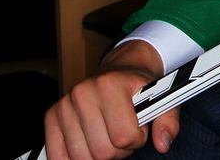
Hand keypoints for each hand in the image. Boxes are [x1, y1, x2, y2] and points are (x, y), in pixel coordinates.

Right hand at [43, 40, 179, 158]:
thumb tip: (163, 143)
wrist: (119, 69)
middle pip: (103, 151)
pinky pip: (58, 156)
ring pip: (83, 158)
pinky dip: (76, 158)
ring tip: (109, 136)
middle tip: (123, 133)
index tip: (139, 127)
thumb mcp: (162, 96)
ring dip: (100, 155)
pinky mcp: (52, 117)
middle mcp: (83, 92)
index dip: (137, 138)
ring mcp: (64, 105)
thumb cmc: (139, 87)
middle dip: (119, 150)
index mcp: (110, 84)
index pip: (124, 136)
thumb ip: (168, 119)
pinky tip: (89, 144)